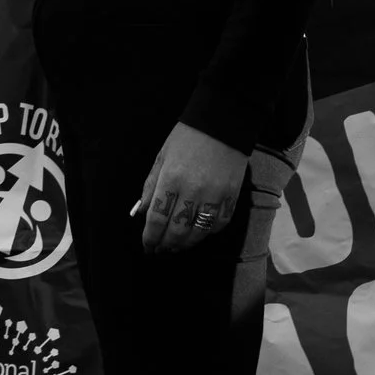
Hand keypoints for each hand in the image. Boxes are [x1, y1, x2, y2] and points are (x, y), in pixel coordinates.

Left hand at [132, 122, 247, 252]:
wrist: (222, 124)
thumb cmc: (186, 138)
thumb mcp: (161, 157)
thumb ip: (151, 186)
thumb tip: (142, 213)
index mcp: (170, 179)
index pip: (156, 219)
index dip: (150, 238)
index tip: (147, 247)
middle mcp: (192, 191)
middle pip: (177, 231)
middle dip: (166, 245)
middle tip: (160, 251)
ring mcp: (214, 196)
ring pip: (198, 232)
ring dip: (185, 245)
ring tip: (177, 248)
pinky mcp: (232, 197)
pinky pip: (219, 224)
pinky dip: (208, 234)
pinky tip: (199, 234)